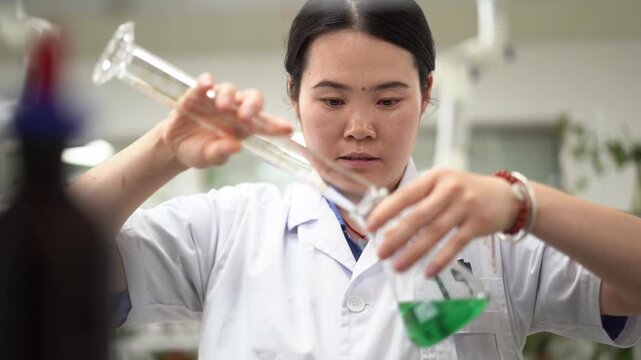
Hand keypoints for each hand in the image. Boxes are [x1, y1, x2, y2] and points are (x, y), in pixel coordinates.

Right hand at [159, 73, 292, 168]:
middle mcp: (235, 110)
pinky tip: (207, 84)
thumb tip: (235, 147)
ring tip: (221, 106)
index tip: (288, 130)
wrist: (175, 145)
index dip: (277, 126)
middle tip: (246, 116)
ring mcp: (217, 100)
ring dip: (228, 96)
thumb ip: (221, 153)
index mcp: (244, 128)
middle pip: (252, 99)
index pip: (265, 125)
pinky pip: (205, 83)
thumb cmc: (198, 152)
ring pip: (230, 90)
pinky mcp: (198, 94)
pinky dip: (206, 81)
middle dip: (253, 105)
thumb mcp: (208, 158)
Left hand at [366, 168, 518, 275]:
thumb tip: (389, 230)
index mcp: (435, 178)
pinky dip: (440, 259)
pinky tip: (427, 271)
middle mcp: (449, 189)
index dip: (386, 211)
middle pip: (418, 216)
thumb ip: (417, 204)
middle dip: (397, 236)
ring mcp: (465, 206)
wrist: (505, 196)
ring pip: (434, 232)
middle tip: (381, 253)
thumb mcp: (440, 188)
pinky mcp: (477, 224)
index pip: (406, 195)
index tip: (370, 226)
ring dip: (414, 251)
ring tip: (398, 266)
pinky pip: (455, 245)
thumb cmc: (464, 192)